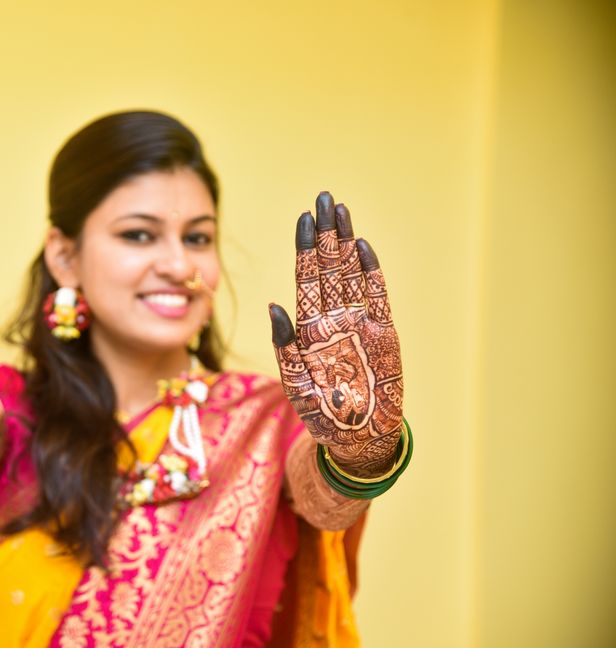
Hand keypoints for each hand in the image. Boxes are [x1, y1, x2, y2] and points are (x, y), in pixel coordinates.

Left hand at [269, 192, 402, 476]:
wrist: (358, 439)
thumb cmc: (322, 413)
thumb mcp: (295, 381)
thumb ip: (285, 345)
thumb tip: (273, 306)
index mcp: (310, 327)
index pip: (306, 278)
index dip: (305, 248)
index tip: (303, 218)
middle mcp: (334, 318)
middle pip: (328, 267)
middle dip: (325, 233)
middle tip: (323, 197)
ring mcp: (360, 323)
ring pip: (351, 273)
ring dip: (346, 242)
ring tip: (341, 210)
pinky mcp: (384, 334)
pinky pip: (377, 296)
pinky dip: (371, 272)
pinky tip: (363, 246)